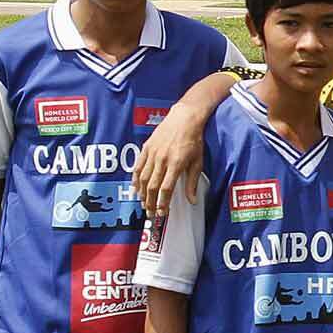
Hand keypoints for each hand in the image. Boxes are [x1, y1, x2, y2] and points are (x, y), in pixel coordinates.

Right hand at [133, 103, 206, 217]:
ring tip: (143, 204)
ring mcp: (152, 153)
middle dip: (150, 203)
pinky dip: (135, 179)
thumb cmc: (194, 140)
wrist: (184, 118)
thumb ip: (192, 183)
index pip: (166, 189)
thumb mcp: (197, 162)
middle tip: (150, 214)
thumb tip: (192, 201)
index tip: (162, 213)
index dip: (163, 203)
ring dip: (142, 194)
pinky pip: (138, 166)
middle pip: (152, 187)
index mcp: (176, 164)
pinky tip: (136, 188)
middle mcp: (162, 160)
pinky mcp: (146, 148)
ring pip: (142, 178)